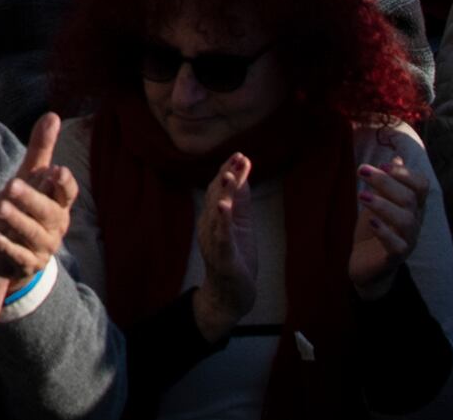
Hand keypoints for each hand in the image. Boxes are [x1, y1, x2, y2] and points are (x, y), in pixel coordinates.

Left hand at [0, 113, 78, 332]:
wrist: (7, 254)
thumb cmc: (23, 209)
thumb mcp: (29, 179)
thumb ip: (41, 150)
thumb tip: (52, 115)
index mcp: (57, 204)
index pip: (67, 193)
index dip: (63, 184)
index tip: (56, 171)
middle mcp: (54, 227)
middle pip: (49, 213)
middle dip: (33, 199)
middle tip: (12, 185)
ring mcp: (42, 248)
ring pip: (35, 236)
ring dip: (19, 222)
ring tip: (0, 209)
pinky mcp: (26, 266)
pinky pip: (19, 257)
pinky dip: (6, 247)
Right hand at [193, 153, 256, 341]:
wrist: (228, 297)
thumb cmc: (235, 260)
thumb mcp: (241, 227)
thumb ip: (240, 204)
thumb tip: (243, 176)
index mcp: (214, 217)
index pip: (220, 189)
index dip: (229, 171)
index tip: (240, 155)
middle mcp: (209, 225)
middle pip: (217, 195)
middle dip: (227, 176)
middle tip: (238, 157)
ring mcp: (214, 241)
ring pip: (217, 213)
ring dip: (223, 193)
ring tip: (229, 175)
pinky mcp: (223, 257)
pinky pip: (221, 237)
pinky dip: (222, 221)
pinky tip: (224, 207)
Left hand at [348, 152, 426, 294]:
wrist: (365, 262)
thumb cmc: (374, 228)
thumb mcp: (379, 200)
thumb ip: (389, 181)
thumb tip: (398, 156)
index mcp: (411, 206)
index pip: (421, 186)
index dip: (405, 173)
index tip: (383, 164)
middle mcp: (413, 222)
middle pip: (409, 199)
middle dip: (386, 182)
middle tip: (360, 170)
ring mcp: (406, 241)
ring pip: (405, 221)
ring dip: (383, 205)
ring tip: (361, 195)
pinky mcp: (393, 258)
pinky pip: (397, 246)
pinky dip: (385, 233)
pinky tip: (371, 222)